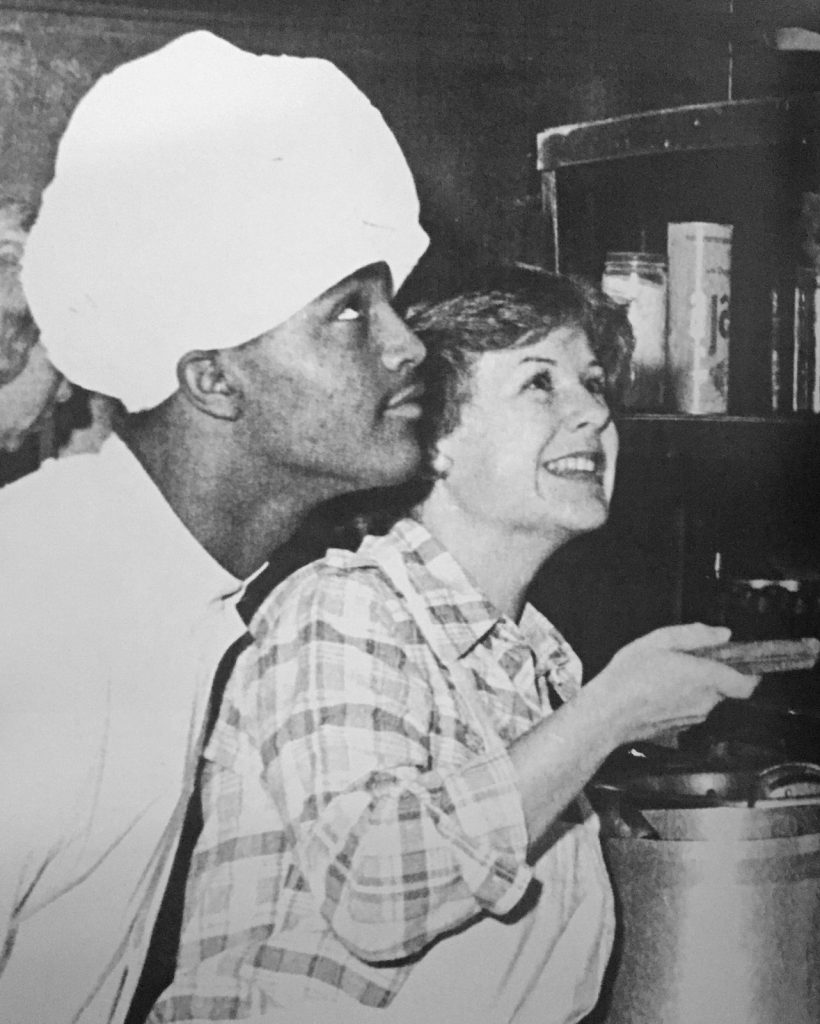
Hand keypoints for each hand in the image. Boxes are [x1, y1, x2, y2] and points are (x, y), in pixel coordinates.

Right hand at [587, 623, 759, 746]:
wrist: (606, 715)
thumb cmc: (629, 677)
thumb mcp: (658, 641)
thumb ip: (695, 635)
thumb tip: (722, 634)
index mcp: (706, 677)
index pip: (747, 683)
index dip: (749, 673)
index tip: (739, 661)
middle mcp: (705, 701)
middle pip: (723, 688)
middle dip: (710, 674)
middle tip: (684, 660)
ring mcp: (693, 718)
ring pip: (705, 699)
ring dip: (693, 687)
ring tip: (662, 675)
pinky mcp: (679, 729)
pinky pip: (688, 710)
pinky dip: (678, 700)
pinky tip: (654, 691)